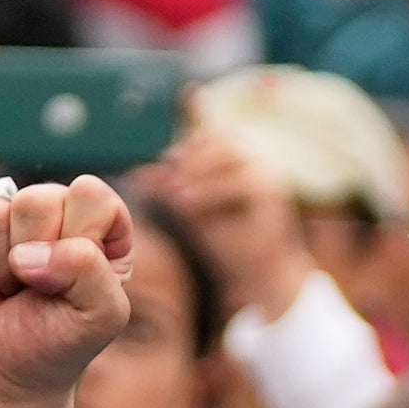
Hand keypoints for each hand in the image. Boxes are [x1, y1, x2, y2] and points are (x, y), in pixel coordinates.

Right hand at [0, 177, 138, 407]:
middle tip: (32, 289)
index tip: (71, 279)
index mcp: (94, 226)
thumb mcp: (100, 316)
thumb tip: (26, 252)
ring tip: (2, 290)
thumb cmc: (55, 345)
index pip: (90, 194)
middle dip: (34, 254)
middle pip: (37, 199)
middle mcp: (44, 214)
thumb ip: (89, 270)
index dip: (79, 237)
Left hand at [157, 121, 317, 328]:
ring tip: (173, 195)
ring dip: (197, 171)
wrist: (257, 273)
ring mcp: (269, 174)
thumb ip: (171, 186)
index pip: (213, 134)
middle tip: (167, 178)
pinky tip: (185, 204)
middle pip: (222, 138)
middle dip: (191, 156)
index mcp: (242, 158)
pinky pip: (239, 182)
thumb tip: (135, 174)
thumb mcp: (192, 206)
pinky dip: (208, 191)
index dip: (189, 143)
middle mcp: (259, 160)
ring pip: (230, 154)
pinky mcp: (272, 194)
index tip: (166, 162)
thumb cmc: (226, 239)